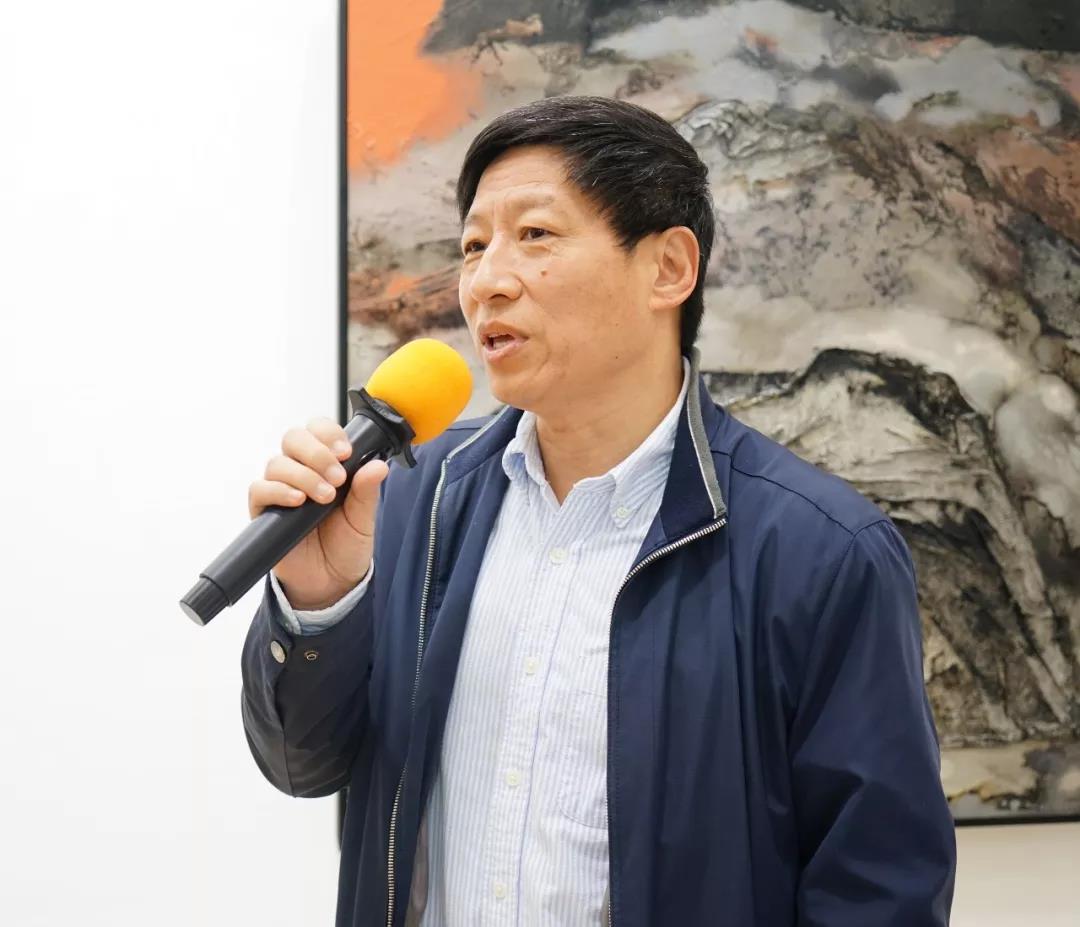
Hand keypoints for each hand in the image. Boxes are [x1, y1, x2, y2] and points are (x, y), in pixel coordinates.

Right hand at [248, 416, 388, 609]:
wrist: (331, 583)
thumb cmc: (346, 545)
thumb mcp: (363, 518)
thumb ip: (367, 491)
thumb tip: (378, 465)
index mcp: (326, 465)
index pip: (318, 430)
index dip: (328, 433)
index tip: (346, 452)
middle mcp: (300, 472)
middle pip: (294, 438)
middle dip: (317, 452)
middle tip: (337, 476)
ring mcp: (280, 490)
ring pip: (277, 462)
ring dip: (304, 475)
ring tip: (325, 496)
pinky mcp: (264, 512)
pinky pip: (259, 490)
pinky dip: (278, 491)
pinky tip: (298, 501)